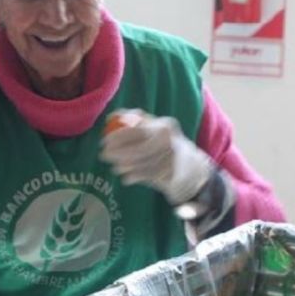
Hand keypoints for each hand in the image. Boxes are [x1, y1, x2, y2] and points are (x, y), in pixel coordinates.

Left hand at [99, 109, 213, 205]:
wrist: (191, 165)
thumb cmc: (162, 142)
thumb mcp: (152, 126)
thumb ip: (132, 120)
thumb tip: (111, 118)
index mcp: (165, 126)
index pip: (138, 130)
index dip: (118, 136)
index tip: (104, 141)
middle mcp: (171, 142)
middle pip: (140, 149)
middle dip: (118, 153)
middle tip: (104, 155)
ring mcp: (173, 159)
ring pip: (142, 164)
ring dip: (124, 166)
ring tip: (114, 167)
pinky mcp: (173, 175)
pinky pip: (148, 175)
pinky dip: (135, 176)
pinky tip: (125, 176)